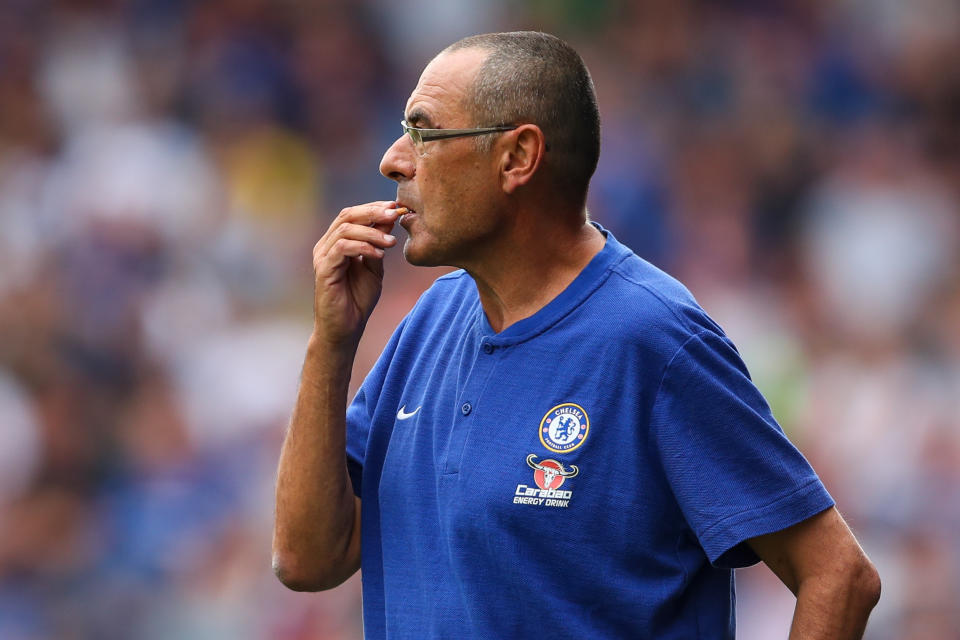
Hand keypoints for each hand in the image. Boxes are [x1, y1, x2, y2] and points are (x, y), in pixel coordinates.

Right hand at [311, 202, 399, 345]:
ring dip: (372, 232)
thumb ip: (379, 243)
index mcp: (337, 242)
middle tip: (395, 214)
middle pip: (347, 215)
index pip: (353, 214)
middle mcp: (326, 246)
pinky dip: (363, 247)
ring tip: (391, 242)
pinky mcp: (323, 270)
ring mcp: (322, 257)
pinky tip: (379, 254)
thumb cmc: (358, 299)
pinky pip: (342, 248)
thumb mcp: (375, 266)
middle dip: (374, 212)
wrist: (345, 329)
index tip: (397, 208)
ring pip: (345, 229)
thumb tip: (391, 218)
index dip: (374, 207)